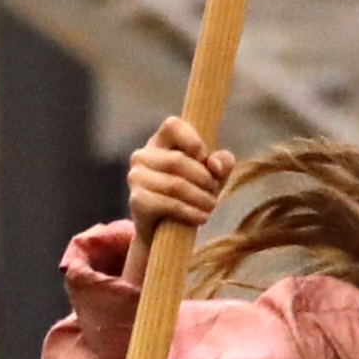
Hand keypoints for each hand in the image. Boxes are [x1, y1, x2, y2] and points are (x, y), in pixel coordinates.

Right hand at [124, 116, 235, 244]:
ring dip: (200, 198)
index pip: (173, 126)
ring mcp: (136, 177)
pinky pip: (168, 204)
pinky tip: (202, 218)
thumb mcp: (212, 175)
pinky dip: (190, 212)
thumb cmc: (191, 194)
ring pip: (174, 184)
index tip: (206, 159)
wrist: (166, 231)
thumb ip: (221, 162)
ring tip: (211, 206)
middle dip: (203, 178)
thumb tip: (215, 165)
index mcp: (160, 141)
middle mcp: (142, 155)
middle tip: (215, 192)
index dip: (193, 141)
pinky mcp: (137, 200)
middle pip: (177, 160)